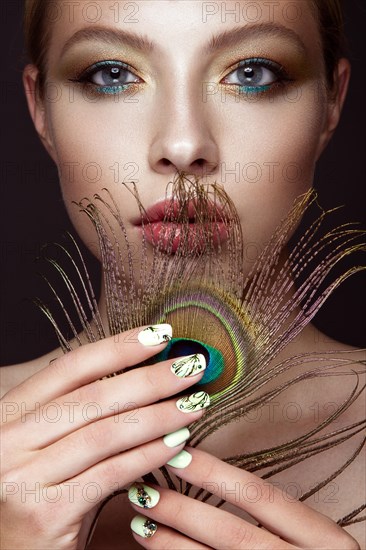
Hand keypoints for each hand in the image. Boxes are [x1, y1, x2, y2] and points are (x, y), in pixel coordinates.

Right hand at [0, 325, 207, 548]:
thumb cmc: (42, 494)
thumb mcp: (50, 446)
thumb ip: (82, 414)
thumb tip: (145, 375)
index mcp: (10, 414)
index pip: (71, 368)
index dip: (118, 347)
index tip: (160, 335)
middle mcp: (8, 441)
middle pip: (94, 397)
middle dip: (151, 379)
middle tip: (191, 368)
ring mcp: (22, 476)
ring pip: (107, 433)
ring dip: (160, 415)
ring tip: (194, 404)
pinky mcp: (45, 512)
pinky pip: (112, 472)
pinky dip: (150, 454)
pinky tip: (178, 442)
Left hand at [128, 447, 359, 548]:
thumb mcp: (310, 535)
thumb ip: (273, 512)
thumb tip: (206, 471)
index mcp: (322, 537)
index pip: (259, 495)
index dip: (214, 474)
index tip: (177, 454)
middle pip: (231, 533)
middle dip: (183, 510)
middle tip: (145, 489)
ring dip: (171, 542)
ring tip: (140, 521)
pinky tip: (158, 549)